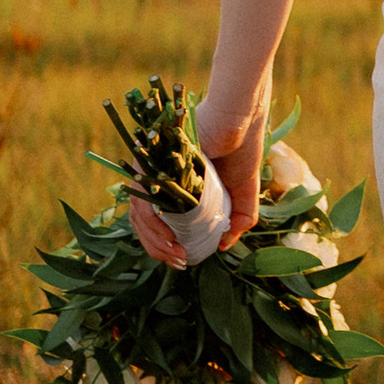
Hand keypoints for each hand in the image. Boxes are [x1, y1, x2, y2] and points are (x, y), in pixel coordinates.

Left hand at [125, 90, 266, 263]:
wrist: (241, 120)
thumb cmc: (243, 148)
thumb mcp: (244, 191)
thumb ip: (239, 218)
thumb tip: (223, 246)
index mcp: (177, 188)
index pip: (159, 223)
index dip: (166, 247)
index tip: (184, 260)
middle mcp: (160, 181)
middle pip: (145, 225)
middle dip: (160, 251)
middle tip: (180, 263)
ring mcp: (153, 172)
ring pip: (140, 217)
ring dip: (156, 243)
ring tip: (177, 256)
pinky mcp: (150, 165)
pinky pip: (142, 202)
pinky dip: (154, 226)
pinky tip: (171, 240)